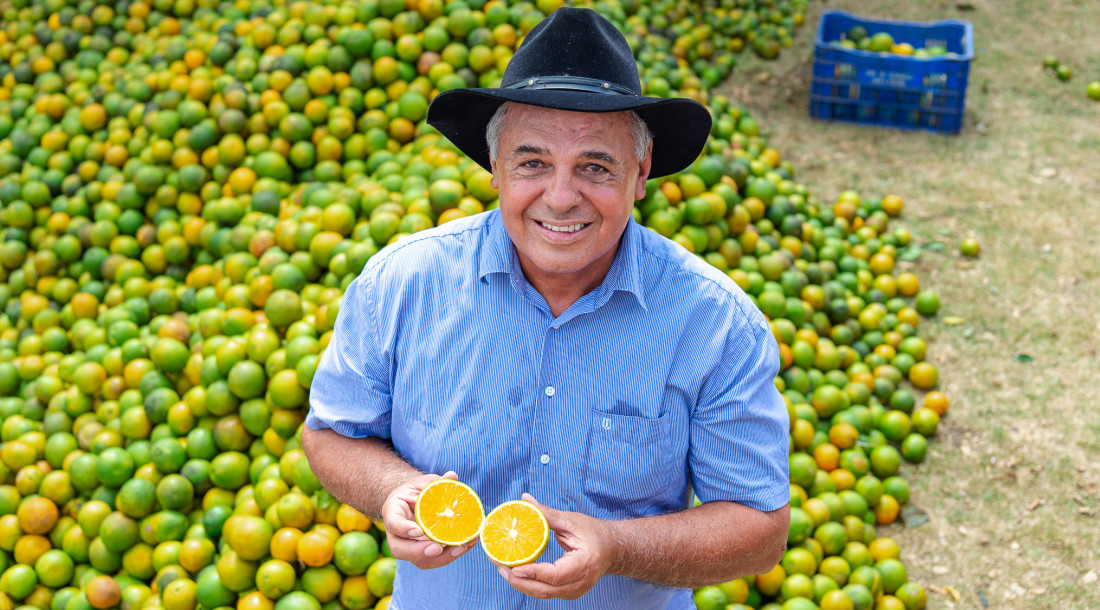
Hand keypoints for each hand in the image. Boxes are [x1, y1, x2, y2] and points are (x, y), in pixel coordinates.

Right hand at [381, 470, 477, 569]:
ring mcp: (408, 546)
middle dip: (419, 552)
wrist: (413, 503)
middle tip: (438, 548)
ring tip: (460, 547)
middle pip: (399, 549)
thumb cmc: (416, 491)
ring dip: (441, 557)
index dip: (404, 529)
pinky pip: (433, 560)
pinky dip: (450, 555)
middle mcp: (396, 534)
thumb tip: (452, 476)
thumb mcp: (422, 482)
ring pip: (418, 560)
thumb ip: (435, 482)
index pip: (393, 524)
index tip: (418, 530)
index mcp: (393, 512)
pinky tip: (466, 545)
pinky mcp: (423, 553)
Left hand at [496, 493, 615, 599]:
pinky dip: (530, 584)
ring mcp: (575, 590)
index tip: (515, 567)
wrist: (612, 549)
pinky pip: (546, 592)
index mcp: (585, 563)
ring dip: (522, 584)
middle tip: (501, 566)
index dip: (535, 573)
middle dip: (520, 581)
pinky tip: (516, 572)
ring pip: (544, 594)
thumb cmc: (593, 533)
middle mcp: (581, 582)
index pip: (556, 575)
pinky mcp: (569, 592)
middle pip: (546, 590)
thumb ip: (546, 514)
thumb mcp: (571, 521)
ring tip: (503, 569)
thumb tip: (525, 499)